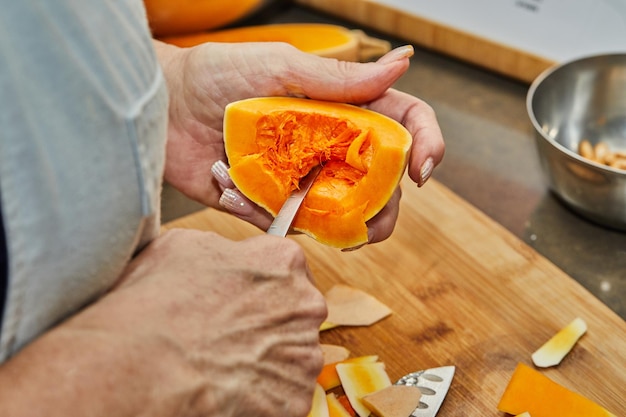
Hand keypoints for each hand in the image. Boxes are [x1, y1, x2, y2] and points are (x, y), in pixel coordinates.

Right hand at [74, 229, 325, 415]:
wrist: (148, 368)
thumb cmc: (159, 304)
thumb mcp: (183, 246)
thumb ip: (223, 248)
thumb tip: (227, 257)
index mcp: (283, 260)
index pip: (286, 266)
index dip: (260, 281)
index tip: (244, 294)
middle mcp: (305, 305)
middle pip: (295, 311)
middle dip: (269, 320)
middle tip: (232, 333)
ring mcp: (304, 354)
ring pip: (292, 354)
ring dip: (267, 357)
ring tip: (226, 363)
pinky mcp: (296, 397)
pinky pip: (284, 392)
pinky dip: (263, 393)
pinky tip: (231, 386)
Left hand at [155, 41, 444, 243]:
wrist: (161, 107)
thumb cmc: (216, 75)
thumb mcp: (282, 67)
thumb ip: (340, 79)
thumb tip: (403, 64)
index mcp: (341, 111)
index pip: (401, 126)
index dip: (425, 144)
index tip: (423, 168)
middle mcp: (328, 149)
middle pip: (381, 183)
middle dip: (388, 206)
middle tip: (374, 220)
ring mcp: (301, 180)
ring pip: (345, 215)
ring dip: (346, 228)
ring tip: (322, 221)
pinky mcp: (269, 205)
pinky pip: (290, 225)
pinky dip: (277, 221)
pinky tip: (236, 192)